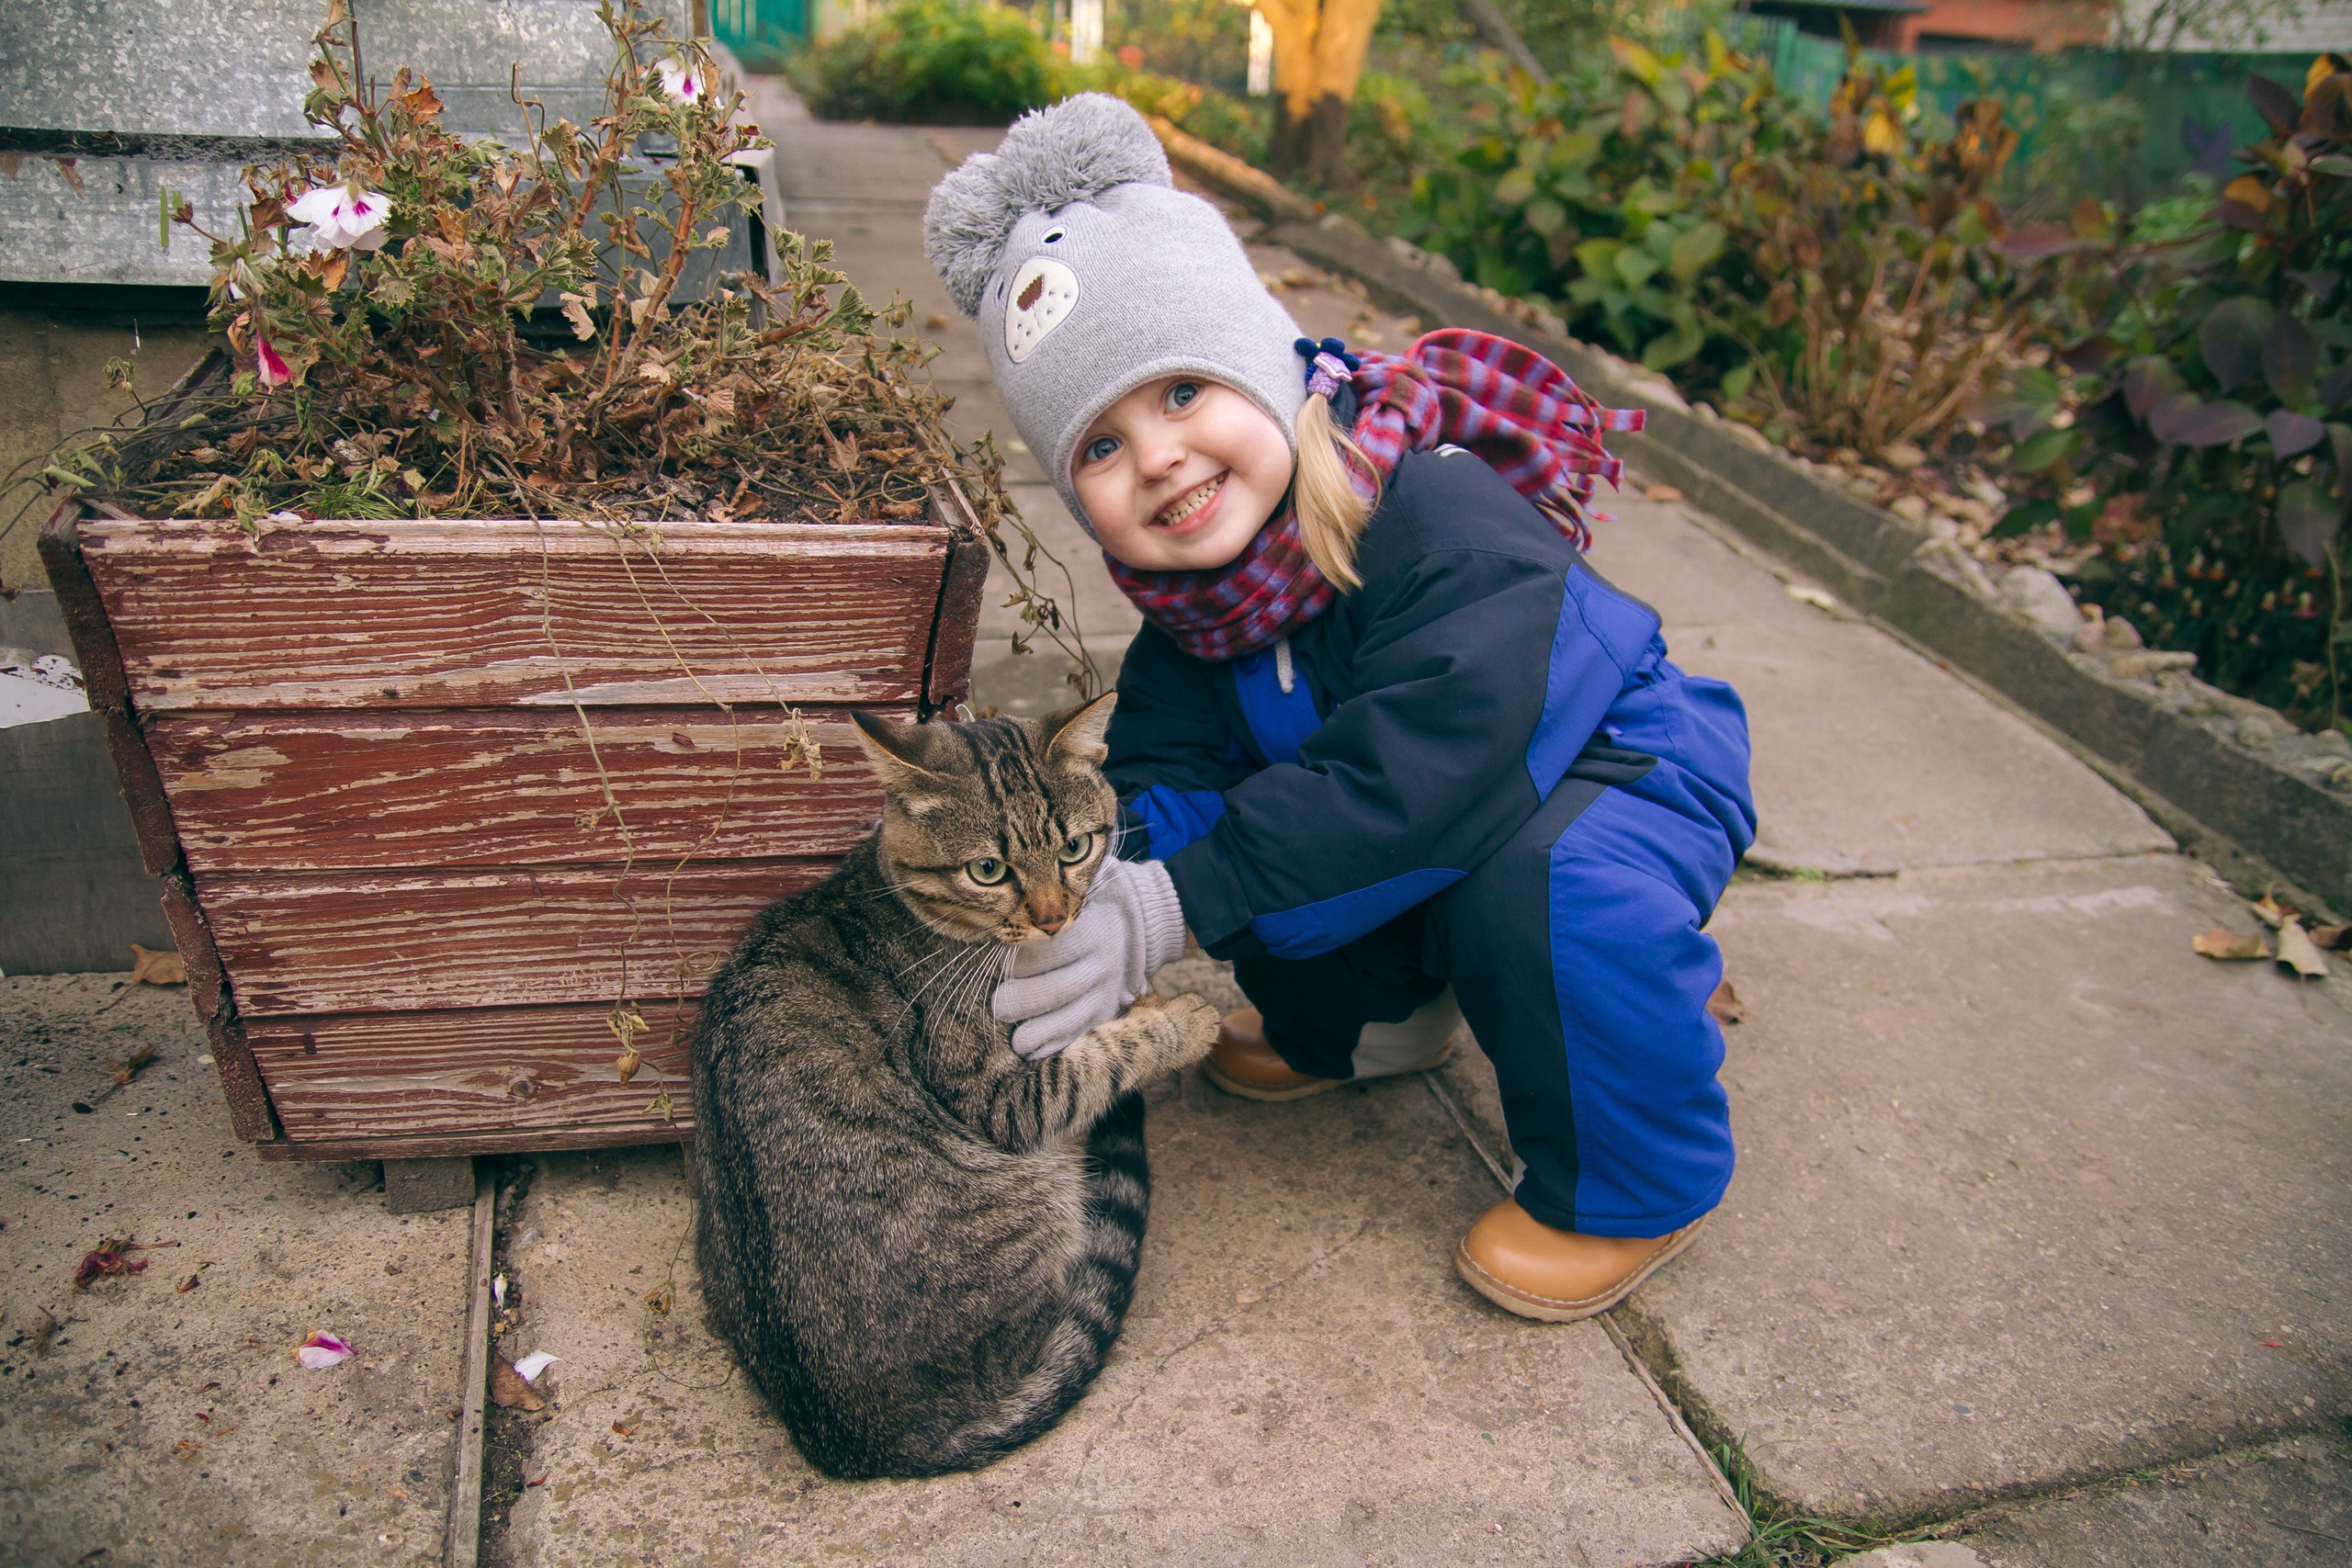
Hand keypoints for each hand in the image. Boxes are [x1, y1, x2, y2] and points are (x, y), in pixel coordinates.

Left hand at [991, 856, 1186, 1059]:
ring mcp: (1105, 990)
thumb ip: (1056, 878)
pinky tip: (1031, 1050)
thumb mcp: (1085, 877)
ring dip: (1035, 1031)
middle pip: (1053, 991)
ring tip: (1014, 1038)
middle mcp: (1101, 963)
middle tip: (997, 1003)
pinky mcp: (1106, 1009)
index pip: (1046, 951)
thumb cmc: (1098, 894)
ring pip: (1066, 1019)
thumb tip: (1013, 867)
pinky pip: (1079, 1034)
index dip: (1014, 959)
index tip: (995, 959)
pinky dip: (1054, 1045)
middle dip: (1019, 1001)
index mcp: (1091, 930)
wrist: (1148, 915)